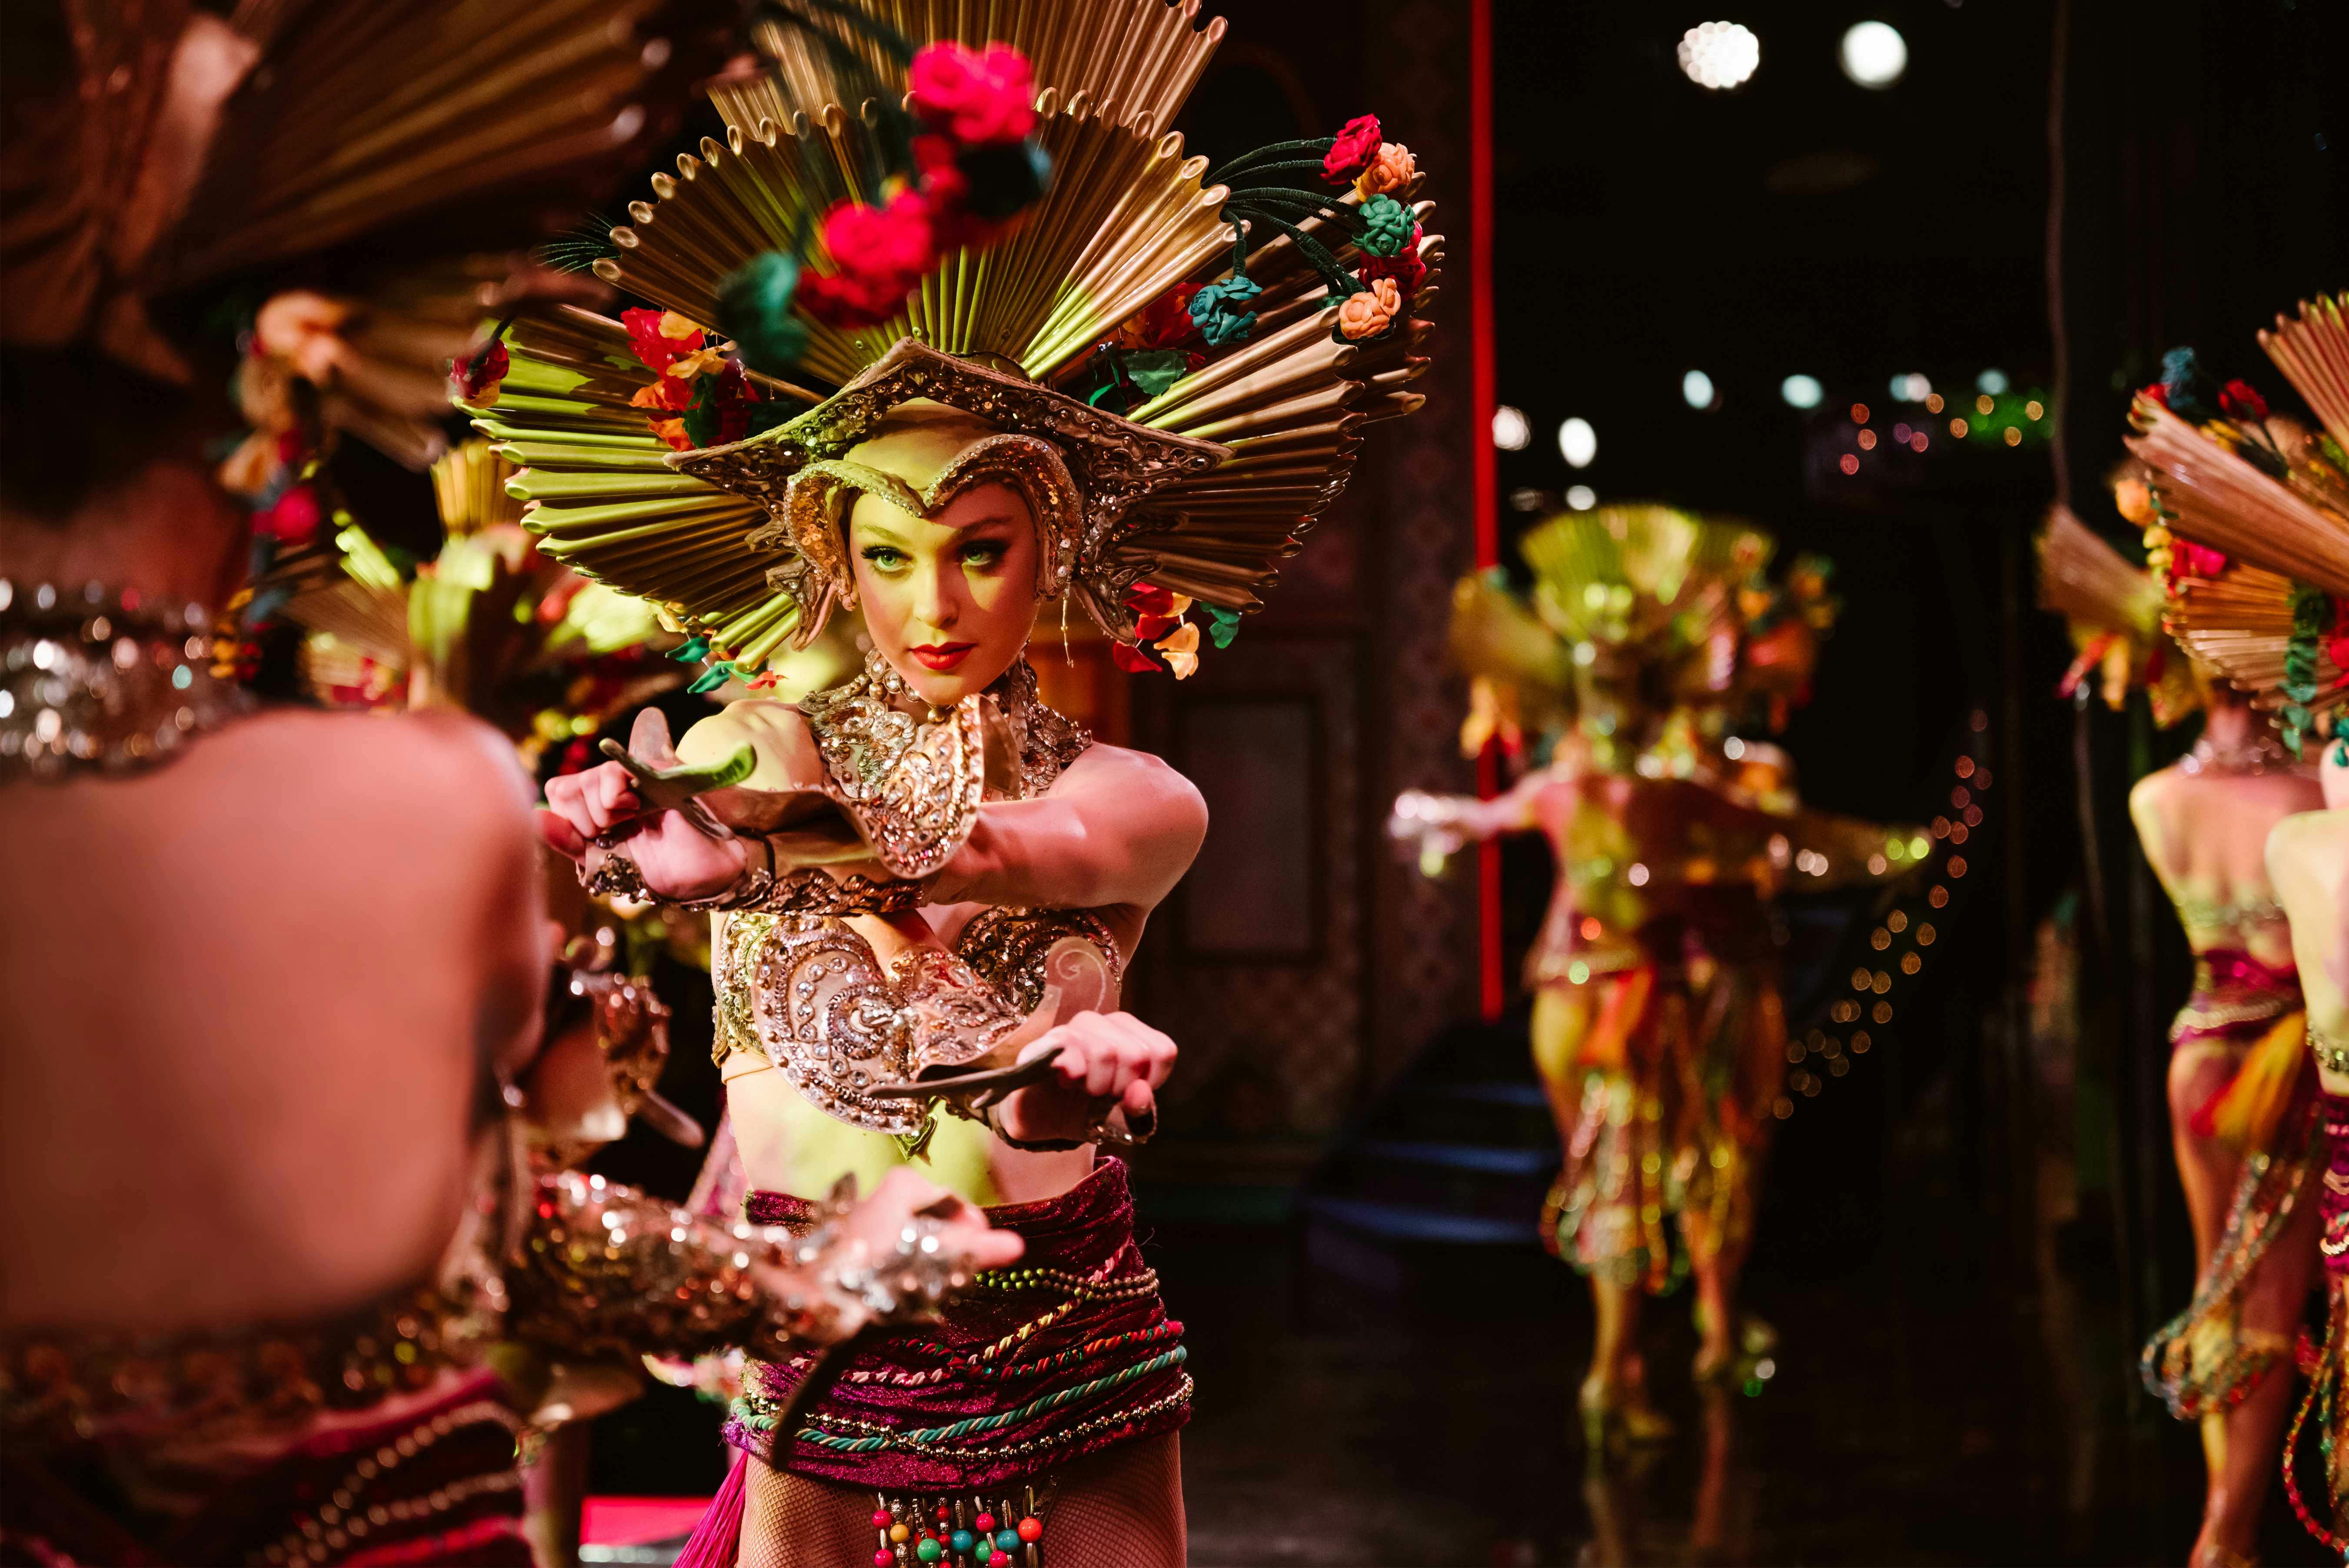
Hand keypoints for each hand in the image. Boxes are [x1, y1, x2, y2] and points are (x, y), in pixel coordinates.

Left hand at [537, 711, 745, 900]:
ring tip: (631, 821)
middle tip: (614, 831)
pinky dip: (614, 794)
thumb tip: (533, 817)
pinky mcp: (653, 771)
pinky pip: (614, 769)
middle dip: (583, 820)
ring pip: (587, 779)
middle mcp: (609, 785)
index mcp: (593, 804)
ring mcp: (631, 775)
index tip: (593, 838)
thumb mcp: (599, 861)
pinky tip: (635, 809)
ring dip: (602, 811)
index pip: (557, 792)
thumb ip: (567, 841)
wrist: (695, 877)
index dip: (567, 819)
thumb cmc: (652, 868)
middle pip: (566, 787)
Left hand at [774, 1167, 1023, 1339]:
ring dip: (925, 1257)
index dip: (972, 1227)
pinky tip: (900, 1286)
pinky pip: (889, 1247)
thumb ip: (973, 1251)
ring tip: (931, 1283)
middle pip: (931, 1217)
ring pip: (909, 1233)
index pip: (953, 1201)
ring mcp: (863, 1217)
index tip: (983, 1250)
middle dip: (948, 1244)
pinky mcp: (849, 1241)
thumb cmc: (871, 1269)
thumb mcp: (929, 1258)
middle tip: (958, 1272)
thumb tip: (1017, 1245)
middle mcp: (881, 1192)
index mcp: (904, 1185)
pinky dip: (902, 1263)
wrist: (808, 1293)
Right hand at [996, 1011, 1175, 1147]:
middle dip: (1121, 1087)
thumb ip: (1139, 1108)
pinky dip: (1073, 1075)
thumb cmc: (1087, 1109)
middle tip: (1102, 1095)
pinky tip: (1066, 1082)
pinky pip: (1068, 1048)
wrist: (1042, 1119)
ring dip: (1096, 1085)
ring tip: (1083, 1089)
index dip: (1151, 1081)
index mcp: (1130, 1034)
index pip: (1162, 1050)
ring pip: (1105, 1051)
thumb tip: (1140, 1094)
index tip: (1130, 1093)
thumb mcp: (1122, 1117)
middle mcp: (1104, 1023)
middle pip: (1136, 1054)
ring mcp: (1074, 1028)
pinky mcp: (1046, 1041)